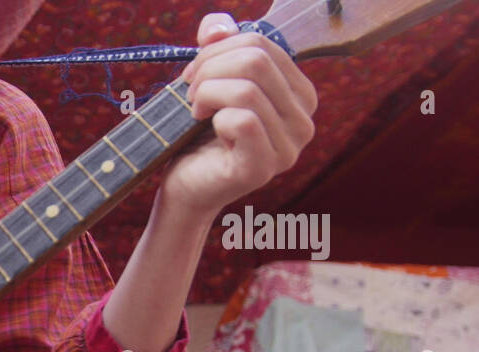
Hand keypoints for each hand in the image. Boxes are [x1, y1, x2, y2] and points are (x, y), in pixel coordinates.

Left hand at [159, 13, 318, 216]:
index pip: (263, 43)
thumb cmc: (198, 135)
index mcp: (299, 94)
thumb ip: (217, 45)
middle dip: (210, 68)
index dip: (220, 49)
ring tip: (193, 109)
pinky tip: (206, 128)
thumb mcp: (209, 81)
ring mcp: (289, 148)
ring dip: (207, 93)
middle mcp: (304, 121)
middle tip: (189, 90)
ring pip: (248, 90)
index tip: (195, 73)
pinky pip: (243, 121)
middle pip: (257, 61)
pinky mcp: (263, 168)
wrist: (183, 186)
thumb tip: (218, 28)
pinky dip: (215, 117)